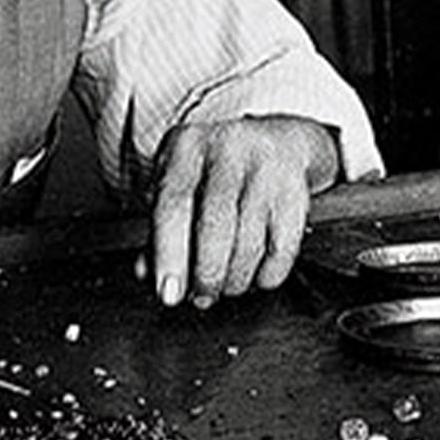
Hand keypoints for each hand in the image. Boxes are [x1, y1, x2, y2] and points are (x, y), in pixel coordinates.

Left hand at [140, 115, 338, 308]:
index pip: (171, 204)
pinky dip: (266, 274)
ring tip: (225, 286)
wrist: (281, 143)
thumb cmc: (217, 169)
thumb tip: (144, 272)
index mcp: (186, 145)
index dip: (167, 253)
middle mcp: (226, 150)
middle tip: (200, 296)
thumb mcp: (182, 182)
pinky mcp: (296, 191)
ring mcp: (264, 169)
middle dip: (206, 274)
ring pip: (248, 242)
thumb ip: (160, 226)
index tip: (167, 292)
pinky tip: (255, 273)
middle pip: (213, 225)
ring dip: (234, 279)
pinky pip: (281, 249)